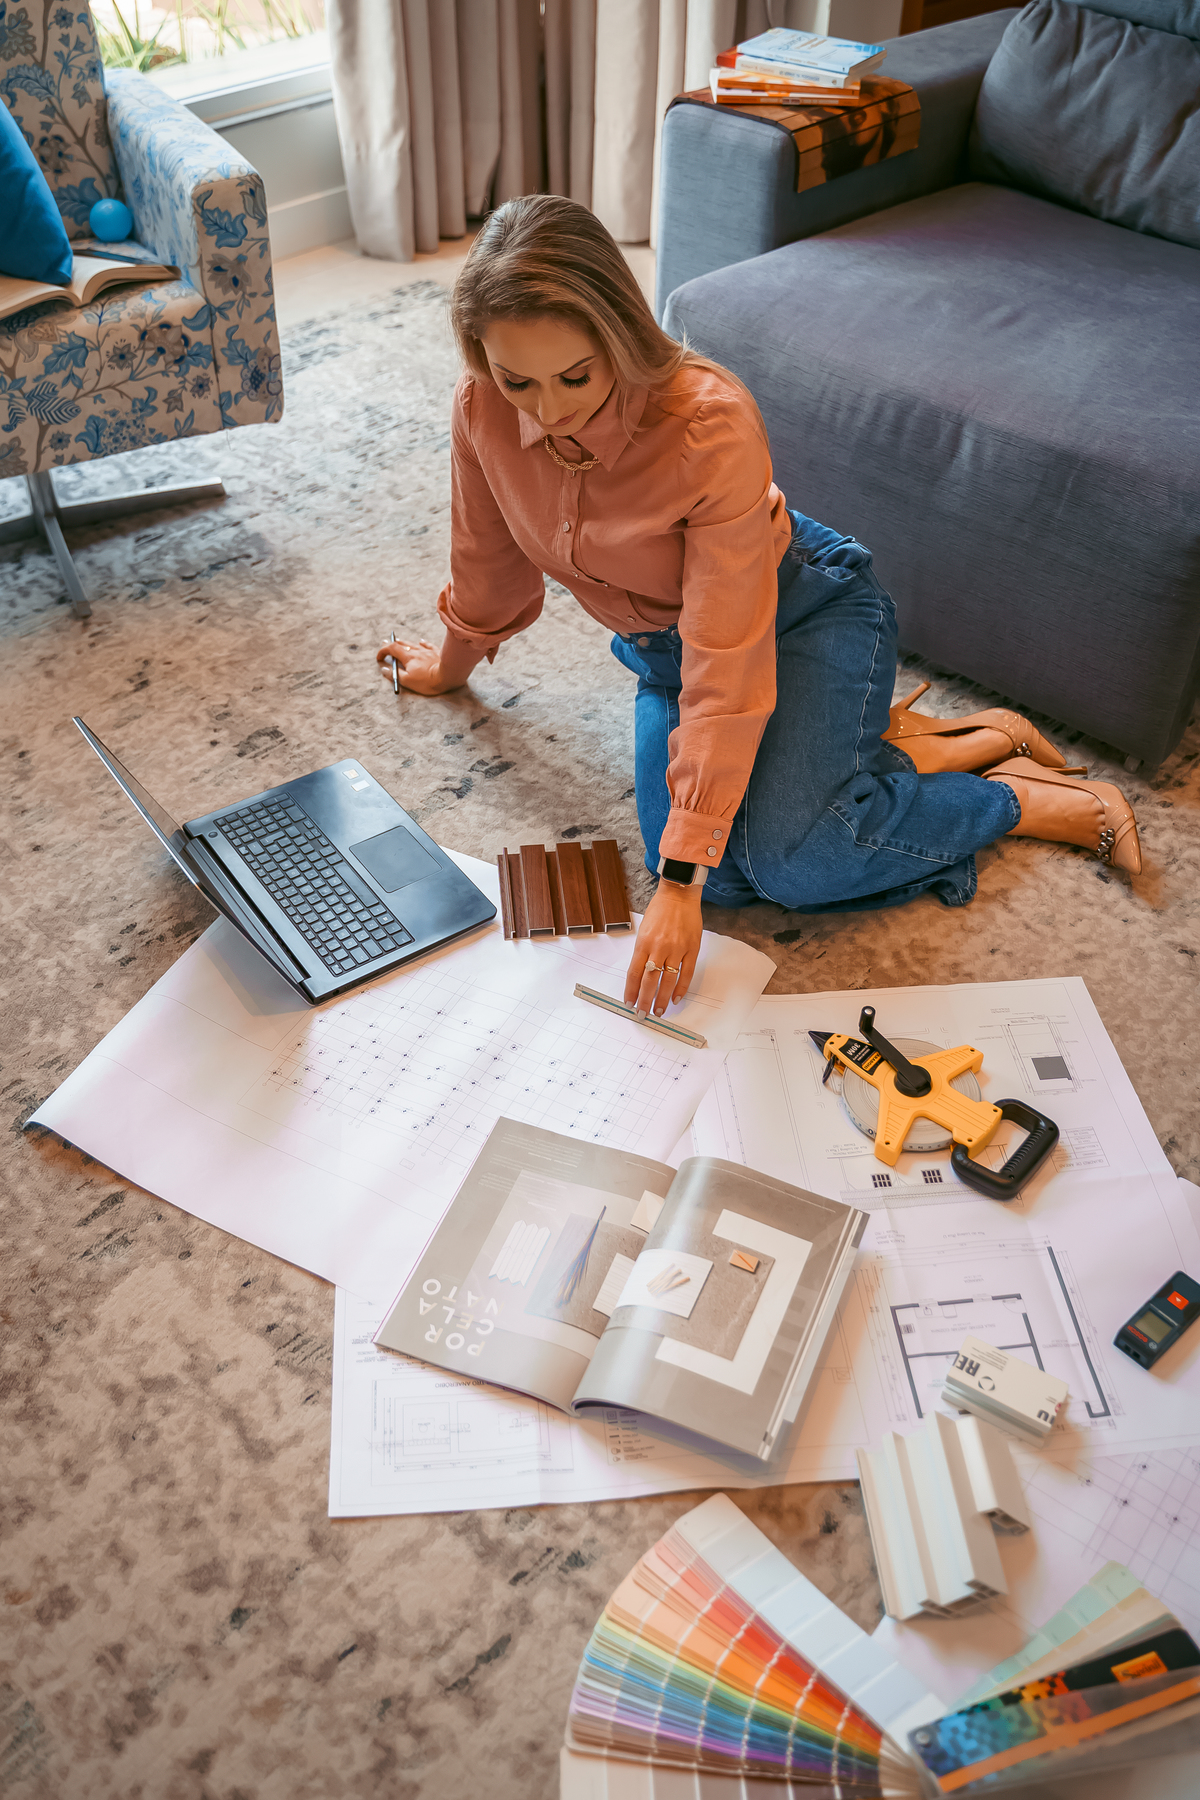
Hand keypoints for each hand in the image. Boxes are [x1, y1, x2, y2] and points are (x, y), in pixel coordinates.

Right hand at [376, 638, 458, 695]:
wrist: (449, 675)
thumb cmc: (428, 681)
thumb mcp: (408, 681)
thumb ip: (395, 675)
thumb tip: (385, 669)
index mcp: (408, 657)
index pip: (391, 649)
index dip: (383, 651)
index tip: (379, 657)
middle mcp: (417, 651)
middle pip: (401, 644)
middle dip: (392, 645)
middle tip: (386, 646)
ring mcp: (427, 650)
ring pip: (413, 644)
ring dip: (404, 643)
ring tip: (399, 642)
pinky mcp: (437, 652)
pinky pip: (427, 645)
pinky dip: (421, 643)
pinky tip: (421, 642)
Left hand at [624, 881, 702, 1016]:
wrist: (679, 894)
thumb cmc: (660, 910)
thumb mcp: (644, 929)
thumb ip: (643, 951)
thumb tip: (640, 974)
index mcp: (644, 943)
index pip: (634, 973)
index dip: (631, 991)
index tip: (629, 1003)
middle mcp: (659, 947)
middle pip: (649, 981)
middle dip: (644, 1000)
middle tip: (642, 1014)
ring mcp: (677, 949)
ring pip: (667, 980)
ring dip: (662, 999)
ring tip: (659, 1011)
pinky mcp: (692, 949)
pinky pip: (686, 974)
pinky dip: (681, 989)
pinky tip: (676, 999)